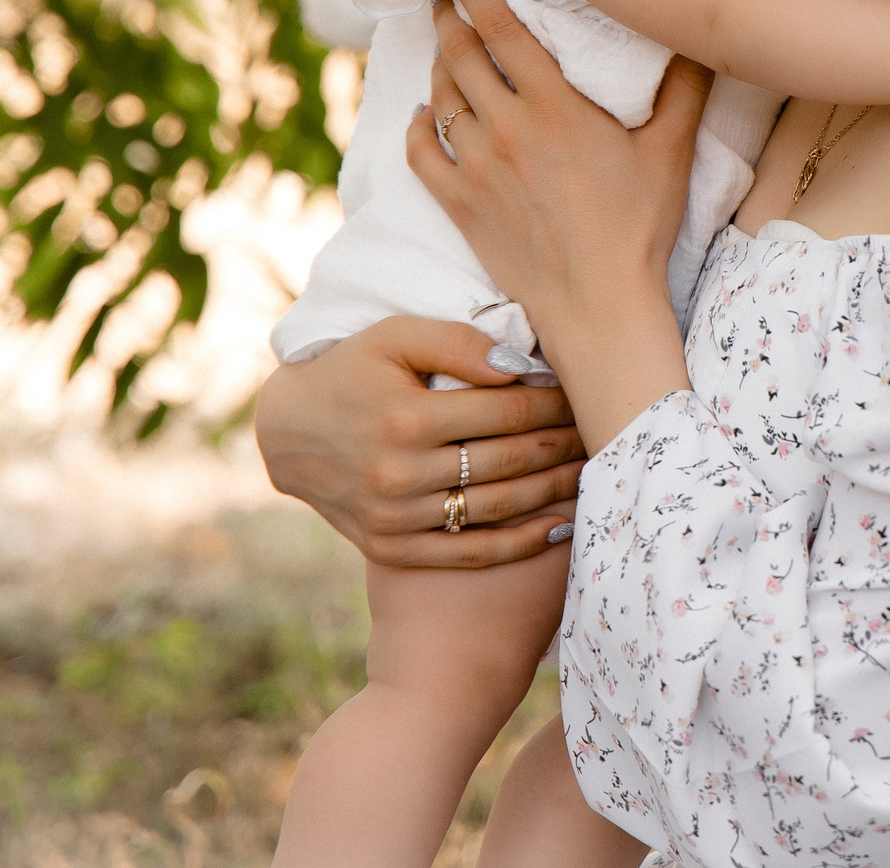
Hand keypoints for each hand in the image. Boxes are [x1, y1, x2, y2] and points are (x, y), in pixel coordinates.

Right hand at [252, 316, 586, 567]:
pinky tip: (560, 527)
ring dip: (553, 491)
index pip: (505, 410)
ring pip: (497, 507)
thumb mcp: (393, 337)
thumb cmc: (351, 370)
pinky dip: (520, 543)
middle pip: (508, 460)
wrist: (289, 433)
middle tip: (601, 432)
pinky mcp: (391, 548)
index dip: (553, 401)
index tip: (582, 392)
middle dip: (562, 444)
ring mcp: (395, 517)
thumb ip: (456, 344)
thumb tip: (519, 365)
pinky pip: (469, 551)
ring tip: (592, 473)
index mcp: (404, 416)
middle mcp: (399, 472)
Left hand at [408, 0, 709, 452]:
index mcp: (553, 106)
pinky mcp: (458, 205)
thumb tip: (700, 37)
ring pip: (439, 98)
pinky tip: (422, 116)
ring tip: (443, 48)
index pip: (499, 28)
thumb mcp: (672, 150)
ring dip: (437, 67)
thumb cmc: (640, 226)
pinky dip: (416, 127)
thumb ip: (684, 88)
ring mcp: (475, 168)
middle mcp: (505, 129)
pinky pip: (420, 154)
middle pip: (459, 55)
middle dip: (448, 16)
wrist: (598, 303)